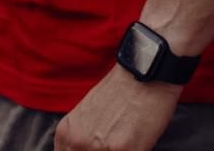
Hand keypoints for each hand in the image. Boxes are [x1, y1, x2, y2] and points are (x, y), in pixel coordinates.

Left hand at [53, 65, 178, 150]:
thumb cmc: (123, 89)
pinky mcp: (125, 150)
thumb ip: (82, 138)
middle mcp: (78, 143)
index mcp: (66, 133)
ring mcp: (100, 148)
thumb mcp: (89, 112)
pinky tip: (138, 144)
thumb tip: (87, 150)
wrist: (148, 71)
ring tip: (126, 143)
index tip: (98, 150)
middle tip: (115, 145)